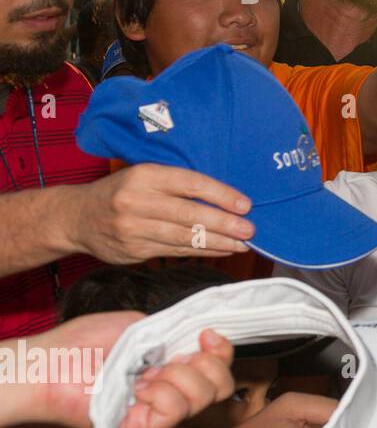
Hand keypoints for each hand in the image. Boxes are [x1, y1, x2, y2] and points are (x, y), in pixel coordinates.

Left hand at [17, 317, 234, 427]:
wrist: (49, 363)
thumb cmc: (83, 342)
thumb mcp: (139, 324)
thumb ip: (173, 331)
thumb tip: (202, 337)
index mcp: (171, 366)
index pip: (218, 366)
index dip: (222, 350)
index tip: (207, 335)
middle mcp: (169, 390)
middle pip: (221, 387)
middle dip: (209, 364)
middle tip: (175, 357)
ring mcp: (157, 412)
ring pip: (203, 398)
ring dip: (179, 376)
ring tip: (146, 373)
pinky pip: (174, 412)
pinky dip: (162, 393)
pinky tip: (137, 387)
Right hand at [70, 164, 253, 262]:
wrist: (75, 217)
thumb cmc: (121, 191)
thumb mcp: (143, 175)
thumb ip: (176, 183)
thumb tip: (226, 196)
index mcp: (144, 175)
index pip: (190, 184)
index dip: (221, 195)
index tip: (246, 205)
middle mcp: (136, 202)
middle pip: (190, 214)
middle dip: (225, 224)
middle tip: (251, 230)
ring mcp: (133, 229)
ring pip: (184, 237)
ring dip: (219, 242)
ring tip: (243, 243)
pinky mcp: (133, 251)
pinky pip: (175, 252)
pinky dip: (202, 251)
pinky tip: (222, 250)